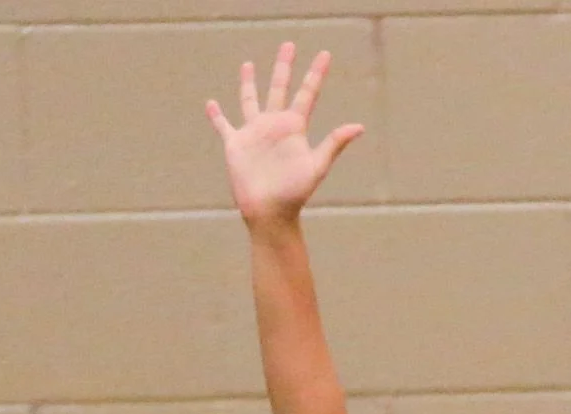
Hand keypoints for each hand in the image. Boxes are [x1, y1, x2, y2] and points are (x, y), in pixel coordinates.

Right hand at [206, 41, 363, 227]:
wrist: (270, 213)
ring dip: (249, 83)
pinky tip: (211, 104)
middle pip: (279, 88)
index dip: (316, 74)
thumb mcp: (316, 166)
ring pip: (251, 100)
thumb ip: (334, 143)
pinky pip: (224, 126)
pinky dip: (217, 116)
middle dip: (284, 67)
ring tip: (248, 64)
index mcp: (294, 127)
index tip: (325, 55)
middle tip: (289, 45)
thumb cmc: (295, 194)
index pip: (307, 94)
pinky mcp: (236, 145)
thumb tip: (359, 126)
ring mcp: (255, 134)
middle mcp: (275, 126)